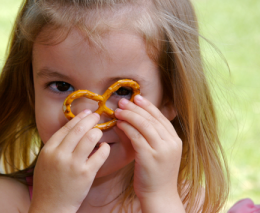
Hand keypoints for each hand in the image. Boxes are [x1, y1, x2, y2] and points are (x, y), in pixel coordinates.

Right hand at [29, 110, 110, 212]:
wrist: (50, 207)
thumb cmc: (48, 183)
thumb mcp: (45, 161)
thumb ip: (56, 146)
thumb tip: (72, 128)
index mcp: (48, 150)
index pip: (66, 128)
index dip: (78, 118)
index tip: (86, 112)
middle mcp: (60, 155)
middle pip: (79, 129)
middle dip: (90, 119)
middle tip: (97, 115)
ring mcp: (74, 165)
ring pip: (91, 138)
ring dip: (98, 132)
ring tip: (100, 131)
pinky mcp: (86, 175)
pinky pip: (100, 154)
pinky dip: (104, 148)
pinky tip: (104, 147)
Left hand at [115, 95, 183, 211]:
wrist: (159, 196)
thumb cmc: (156, 175)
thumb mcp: (162, 153)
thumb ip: (155, 137)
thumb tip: (139, 119)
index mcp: (175, 140)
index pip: (160, 117)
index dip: (147, 106)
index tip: (136, 98)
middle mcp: (171, 143)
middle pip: (151, 118)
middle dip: (136, 108)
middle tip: (123, 101)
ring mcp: (161, 150)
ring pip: (144, 125)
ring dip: (129, 115)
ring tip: (118, 110)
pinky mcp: (149, 157)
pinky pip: (136, 136)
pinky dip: (126, 128)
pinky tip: (118, 124)